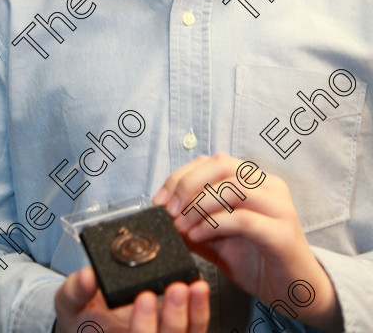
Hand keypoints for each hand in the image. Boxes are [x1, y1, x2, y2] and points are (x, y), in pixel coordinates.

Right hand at [53, 265, 209, 332]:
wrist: (92, 322)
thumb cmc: (81, 316)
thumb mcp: (68, 304)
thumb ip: (75, 291)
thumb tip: (88, 275)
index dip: (144, 326)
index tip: (143, 297)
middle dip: (174, 319)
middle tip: (176, 288)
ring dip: (194, 315)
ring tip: (195, 286)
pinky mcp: (178, 331)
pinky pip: (195, 328)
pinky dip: (200, 311)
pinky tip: (199, 289)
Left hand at [153, 153, 342, 332]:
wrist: (294, 293)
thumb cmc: (257, 261)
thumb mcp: (217, 239)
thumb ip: (193, 223)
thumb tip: (163, 216)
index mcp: (254, 181)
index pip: (212, 161)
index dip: (181, 176)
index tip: (160, 199)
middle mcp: (269, 186)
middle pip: (222, 165)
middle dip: (187, 184)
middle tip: (168, 210)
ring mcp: (279, 207)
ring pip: (232, 186)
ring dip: (198, 204)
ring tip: (181, 226)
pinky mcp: (282, 233)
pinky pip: (243, 219)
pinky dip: (213, 224)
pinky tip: (197, 236)